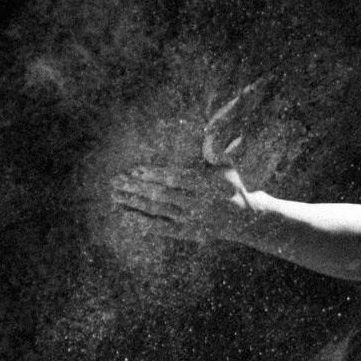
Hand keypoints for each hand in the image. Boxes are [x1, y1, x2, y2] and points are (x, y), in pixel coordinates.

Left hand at [114, 162, 259, 240]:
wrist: (246, 219)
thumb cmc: (231, 185)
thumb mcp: (226, 165)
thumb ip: (214, 148)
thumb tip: (209, 127)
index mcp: (207, 185)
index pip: (176, 178)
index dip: (154, 174)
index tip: (135, 169)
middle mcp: (198, 204)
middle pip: (161, 194)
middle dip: (136, 187)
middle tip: (116, 181)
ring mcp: (192, 221)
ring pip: (157, 211)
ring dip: (134, 203)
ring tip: (114, 195)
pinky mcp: (188, 233)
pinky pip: (160, 228)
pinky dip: (142, 222)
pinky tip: (125, 215)